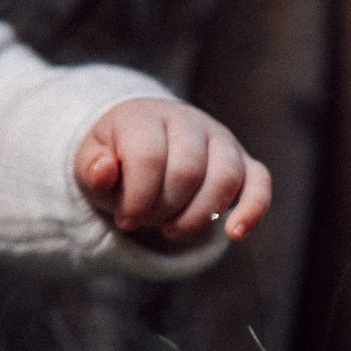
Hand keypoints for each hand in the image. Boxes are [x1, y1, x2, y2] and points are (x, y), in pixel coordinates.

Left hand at [73, 98, 269, 243]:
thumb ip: (93, 168)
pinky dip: (252, 209)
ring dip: (199, 216)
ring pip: (225, 177)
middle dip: (165, 208)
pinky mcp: (243, 160)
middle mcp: (188, 120)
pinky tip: (235, 234)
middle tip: (147, 223)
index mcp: (146, 116)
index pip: (149, 157)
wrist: (142, 143)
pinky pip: (259, 182)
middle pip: (188, 171)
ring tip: (172, 231)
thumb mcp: (90, 162)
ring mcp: (220, 138)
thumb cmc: (116, 157)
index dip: (137, 197)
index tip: (125, 220)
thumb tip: (104, 171)